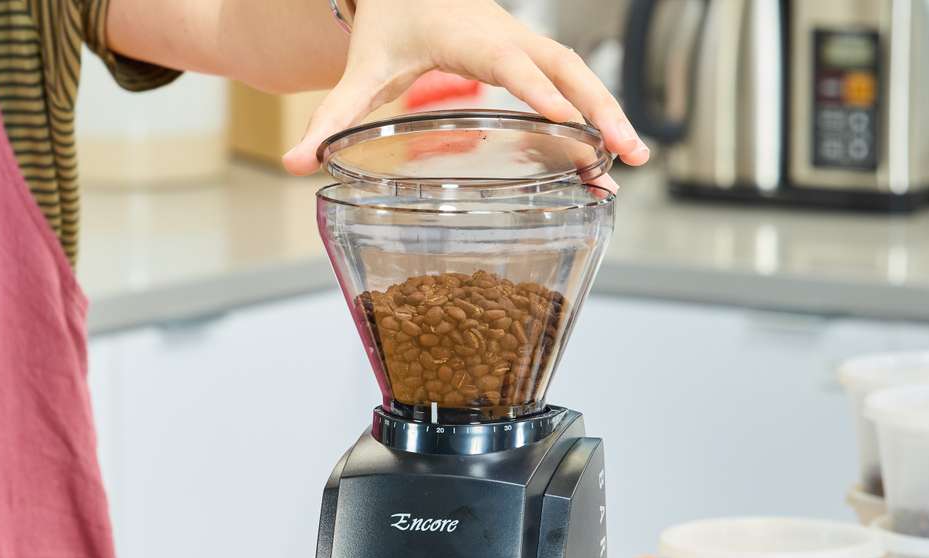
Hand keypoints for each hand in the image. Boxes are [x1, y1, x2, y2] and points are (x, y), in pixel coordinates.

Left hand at [282, 0, 648, 174]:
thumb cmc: (390, 22)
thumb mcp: (360, 70)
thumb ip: (331, 118)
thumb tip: (296, 164)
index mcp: (464, 33)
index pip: (507, 61)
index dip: (535, 89)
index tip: (562, 119)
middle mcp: (504, 34)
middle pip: (563, 67)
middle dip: (596, 108)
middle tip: (625, 154)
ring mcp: (524, 44)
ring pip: (578, 74)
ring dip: (608, 116)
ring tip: (633, 164)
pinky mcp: (533, 59)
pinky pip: (572, 83)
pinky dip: (595, 116)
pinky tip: (611, 159)